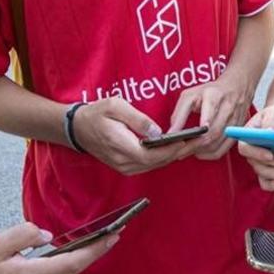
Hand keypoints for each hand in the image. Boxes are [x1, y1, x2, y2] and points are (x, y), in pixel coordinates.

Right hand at [0, 223, 119, 273]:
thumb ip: (24, 235)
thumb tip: (47, 235)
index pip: (76, 260)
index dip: (97, 248)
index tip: (115, 235)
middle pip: (78, 267)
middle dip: (98, 249)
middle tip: (115, 232)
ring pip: (70, 272)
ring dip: (84, 256)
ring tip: (99, 238)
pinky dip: (70, 263)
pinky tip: (73, 252)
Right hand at [72, 97, 189, 174]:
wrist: (77, 128)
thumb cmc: (96, 113)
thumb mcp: (115, 106)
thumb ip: (137, 119)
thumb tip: (157, 132)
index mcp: (120, 145)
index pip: (151, 154)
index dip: (170, 150)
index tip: (186, 141)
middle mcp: (122, 161)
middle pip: (156, 162)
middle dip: (177, 153)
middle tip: (196, 142)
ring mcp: (123, 166)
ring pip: (153, 165)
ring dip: (171, 157)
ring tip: (189, 145)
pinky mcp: (125, 167)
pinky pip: (148, 165)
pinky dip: (162, 158)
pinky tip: (173, 149)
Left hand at [168, 73, 253, 159]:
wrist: (236, 88)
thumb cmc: (210, 92)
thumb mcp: (191, 96)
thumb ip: (179, 114)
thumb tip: (171, 133)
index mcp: (214, 96)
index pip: (210, 110)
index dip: (204, 123)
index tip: (192, 135)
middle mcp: (227, 109)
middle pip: (212, 132)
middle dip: (194, 145)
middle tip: (179, 151)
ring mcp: (235, 121)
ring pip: (218, 142)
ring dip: (201, 150)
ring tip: (187, 151)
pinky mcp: (237, 132)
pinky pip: (224, 149)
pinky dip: (210, 154)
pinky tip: (200, 152)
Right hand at [238, 104, 273, 190]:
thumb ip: (271, 120)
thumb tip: (269, 131)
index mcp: (247, 135)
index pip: (245, 148)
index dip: (256, 154)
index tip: (271, 155)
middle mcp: (250, 150)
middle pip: (256, 164)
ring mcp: (258, 161)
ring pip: (262, 174)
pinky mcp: (266, 170)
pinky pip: (265, 182)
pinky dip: (273, 185)